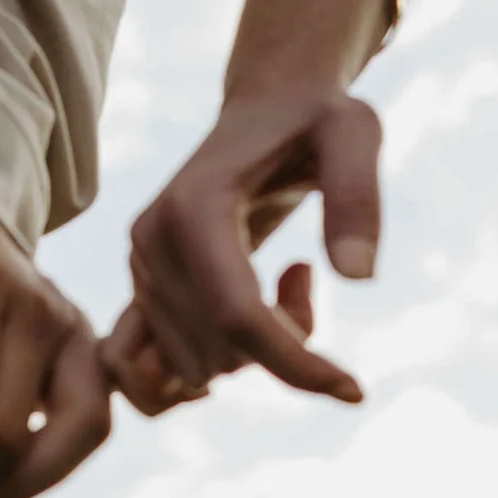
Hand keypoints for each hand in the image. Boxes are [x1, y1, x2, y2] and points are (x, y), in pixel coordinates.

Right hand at [122, 79, 382, 409]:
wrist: (268, 109)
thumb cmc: (316, 120)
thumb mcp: (356, 134)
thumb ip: (358, 194)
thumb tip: (357, 276)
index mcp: (194, 207)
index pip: (237, 319)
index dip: (297, 365)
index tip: (355, 388)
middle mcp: (151, 241)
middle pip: (222, 353)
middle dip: (286, 346)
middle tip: (310, 272)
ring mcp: (139, 269)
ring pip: (199, 368)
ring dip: (257, 351)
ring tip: (284, 278)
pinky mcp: (140, 289)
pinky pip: (153, 374)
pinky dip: (215, 366)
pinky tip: (251, 321)